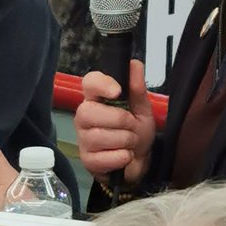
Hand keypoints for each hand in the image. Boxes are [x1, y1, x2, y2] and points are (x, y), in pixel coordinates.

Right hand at [75, 59, 153, 185]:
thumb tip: (134, 64)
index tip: (117, 91)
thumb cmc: (137, 131)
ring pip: (100, 136)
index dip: (101, 84)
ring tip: (129, 142)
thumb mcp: (142, 109)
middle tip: (131, 126)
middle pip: (90, 112)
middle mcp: (84, 116)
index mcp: (97, 99)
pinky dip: (122, 157)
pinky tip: (124, 155)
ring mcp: (83, 139)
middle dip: (120, 120)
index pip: (89, 83)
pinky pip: (106, 157)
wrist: (140, 161)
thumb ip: (138, 88)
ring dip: (125, 141)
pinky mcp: (87, 160)